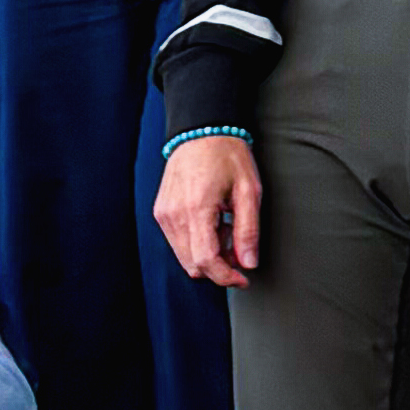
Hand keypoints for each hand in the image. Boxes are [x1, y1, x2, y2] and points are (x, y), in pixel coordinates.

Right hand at [152, 134, 260, 290]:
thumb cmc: (227, 155)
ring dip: (208, 255)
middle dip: (219, 267)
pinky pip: (178, 242)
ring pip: (185, 257)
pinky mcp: (161, 213)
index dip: (226, 277)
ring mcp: (164, 215)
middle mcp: (174, 215)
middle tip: (238, 248)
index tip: (243, 278)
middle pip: (193, 265)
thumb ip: (248, 230)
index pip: (206, 261)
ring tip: (225, 228)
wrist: (201, 130)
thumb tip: (248, 263)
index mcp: (196, 209)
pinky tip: (212, 222)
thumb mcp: (248, 191)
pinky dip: (197, 243)